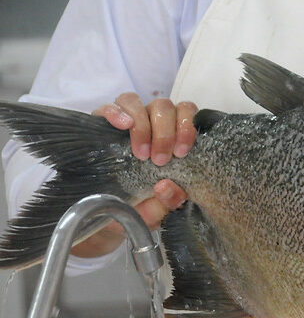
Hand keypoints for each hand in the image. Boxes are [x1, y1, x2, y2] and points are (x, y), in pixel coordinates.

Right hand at [70, 95, 197, 257]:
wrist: (106, 215)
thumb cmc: (140, 207)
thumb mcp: (159, 210)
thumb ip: (170, 202)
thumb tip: (167, 186)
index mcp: (173, 138)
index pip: (187, 114)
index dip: (187, 126)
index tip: (182, 151)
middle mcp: (152, 124)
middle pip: (164, 106)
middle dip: (165, 132)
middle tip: (160, 160)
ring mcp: (127, 121)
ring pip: (138, 102)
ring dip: (143, 125)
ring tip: (141, 153)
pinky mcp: (102, 124)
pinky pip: (110, 106)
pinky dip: (117, 112)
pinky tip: (122, 126)